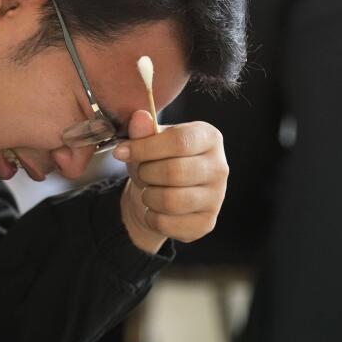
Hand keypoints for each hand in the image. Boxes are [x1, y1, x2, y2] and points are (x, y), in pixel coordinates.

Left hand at [112, 110, 228, 252]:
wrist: (160, 195)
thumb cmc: (156, 162)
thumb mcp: (147, 143)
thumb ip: (142, 130)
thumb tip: (139, 117)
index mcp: (208, 137)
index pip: (179, 141)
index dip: (145, 147)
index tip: (121, 152)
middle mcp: (219, 166)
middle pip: (175, 172)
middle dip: (146, 173)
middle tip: (142, 173)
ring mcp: (217, 197)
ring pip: (171, 201)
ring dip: (148, 197)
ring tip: (148, 190)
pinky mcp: (207, 222)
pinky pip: (168, 223)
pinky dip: (152, 217)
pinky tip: (155, 209)